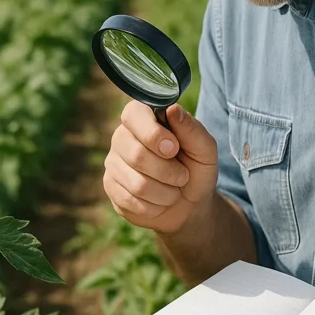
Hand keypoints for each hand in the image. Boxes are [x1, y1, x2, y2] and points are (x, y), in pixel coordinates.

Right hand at [103, 100, 218, 234]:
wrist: (190, 204)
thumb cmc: (196, 169)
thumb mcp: (204, 149)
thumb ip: (191, 129)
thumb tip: (172, 108)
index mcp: (144, 118)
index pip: (133, 114)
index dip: (153, 134)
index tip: (174, 148)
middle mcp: (122, 137)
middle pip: (136, 155)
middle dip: (168, 171)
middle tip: (182, 176)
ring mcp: (113, 163)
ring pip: (136, 183)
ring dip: (165, 192)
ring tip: (174, 189)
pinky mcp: (111, 188)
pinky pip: (130, 201)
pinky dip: (155, 206)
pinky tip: (160, 201)